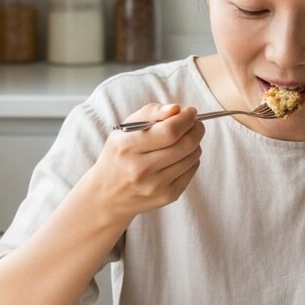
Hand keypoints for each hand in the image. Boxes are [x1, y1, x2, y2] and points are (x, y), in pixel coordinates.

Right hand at [84, 103, 203, 221]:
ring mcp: (155, 185)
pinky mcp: (167, 196)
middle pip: (186, 144)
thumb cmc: (119, 155)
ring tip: (185, 139)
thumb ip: (150, 113)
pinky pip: (192, 170)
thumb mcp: (125, 129)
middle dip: (196, 129)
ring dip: (195, 143)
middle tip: (195, 123)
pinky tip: (181, 156)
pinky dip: (191, 159)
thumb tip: (176, 109)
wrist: (107, 194)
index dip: (186, 118)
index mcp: (127, 147)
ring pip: (192, 156)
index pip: (169, 130)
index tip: (190, 112)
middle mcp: (140, 169)